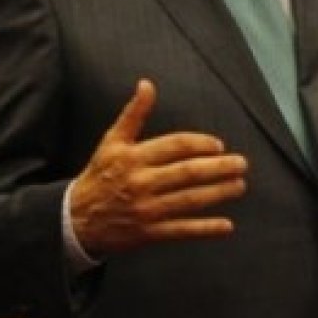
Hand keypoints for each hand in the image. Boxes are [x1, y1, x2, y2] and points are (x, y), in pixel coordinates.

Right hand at [70, 79, 247, 255]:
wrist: (76, 219)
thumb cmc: (100, 175)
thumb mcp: (112, 141)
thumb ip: (134, 114)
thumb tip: (147, 84)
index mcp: (133, 157)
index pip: (175, 146)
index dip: (200, 144)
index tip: (218, 146)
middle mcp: (141, 182)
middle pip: (187, 173)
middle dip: (218, 168)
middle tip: (241, 164)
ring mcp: (146, 209)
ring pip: (189, 201)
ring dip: (218, 193)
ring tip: (239, 186)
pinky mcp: (149, 233)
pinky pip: (181, 231)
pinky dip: (205, 229)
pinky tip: (226, 225)